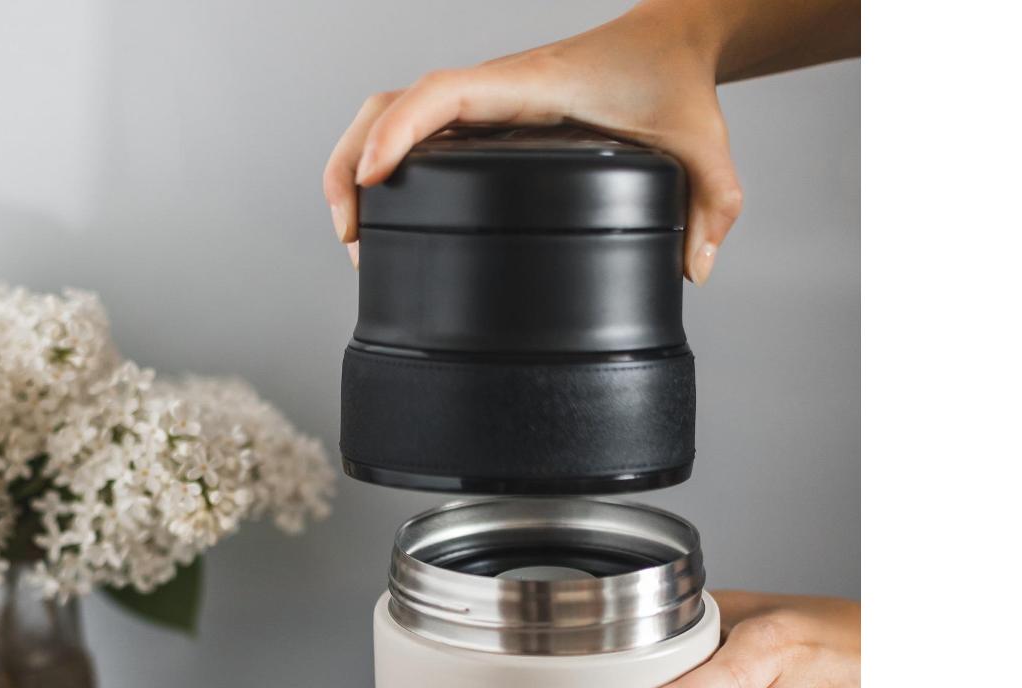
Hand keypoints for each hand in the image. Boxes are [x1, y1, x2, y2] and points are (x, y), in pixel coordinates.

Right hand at [323, 1, 743, 281]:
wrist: (669, 42)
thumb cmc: (675, 82)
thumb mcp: (703, 144)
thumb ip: (712, 205)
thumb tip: (693, 270)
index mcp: (530, 88)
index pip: (443, 95)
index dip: (397, 133)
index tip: (372, 180)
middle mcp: (495, 94)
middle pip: (391, 105)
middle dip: (351, 163)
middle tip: (351, 236)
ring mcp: (483, 109)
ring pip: (393, 117)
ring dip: (356, 165)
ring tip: (355, 236)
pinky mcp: (484, 125)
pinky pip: (416, 133)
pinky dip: (386, 165)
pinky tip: (386, 216)